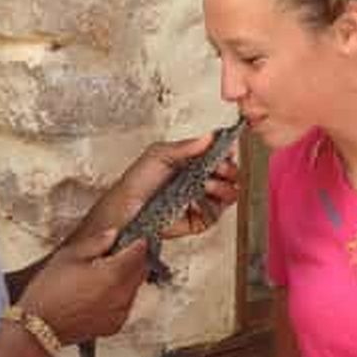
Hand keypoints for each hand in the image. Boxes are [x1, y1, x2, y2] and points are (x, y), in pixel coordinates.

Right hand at [18, 230, 148, 344]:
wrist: (39, 327)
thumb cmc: (48, 292)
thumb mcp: (68, 257)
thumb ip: (96, 243)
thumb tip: (112, 234)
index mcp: (113, 274)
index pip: (139, 253)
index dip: (138, 242)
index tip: (135, 238)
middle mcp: (122, 295)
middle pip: (141, 271)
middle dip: (135, 259)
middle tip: (121, 252)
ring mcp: (120, 312)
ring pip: (135, 288)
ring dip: (128, 277)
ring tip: (106, 273)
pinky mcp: (115, 325)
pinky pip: (126, 304)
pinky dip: (121, 295)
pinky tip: (102, 292)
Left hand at [73, 134, 239, 243]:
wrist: (125, 211)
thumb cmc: (137, 182)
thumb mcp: (159, 154)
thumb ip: (187, 146)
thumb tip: (210, 136)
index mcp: (192, 162)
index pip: (220, 155)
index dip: (226, 153)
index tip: (226, 151)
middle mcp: (199, 180)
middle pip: (230, 174)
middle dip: (228, 170)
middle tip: (220, 168)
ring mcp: (201, 200)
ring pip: (229, 194)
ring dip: (223, 187)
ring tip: (207, 184)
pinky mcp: (200, 220)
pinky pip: (216, 214)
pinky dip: (212, 206)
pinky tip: (200, 199)